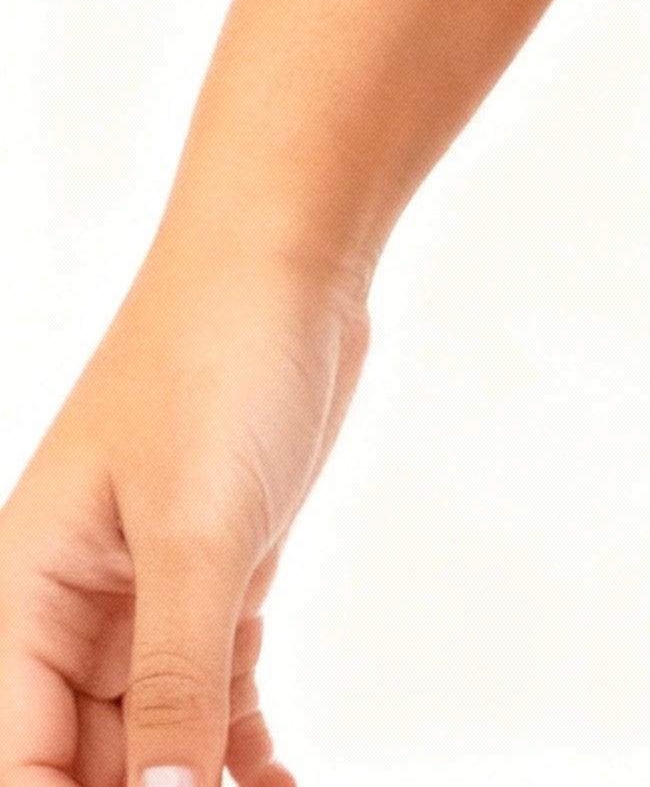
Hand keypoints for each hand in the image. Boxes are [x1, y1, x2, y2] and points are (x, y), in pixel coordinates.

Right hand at [0, 232, 366, 786]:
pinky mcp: (214, 577)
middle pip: (87, 764)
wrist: (288, 252)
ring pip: (153, 743)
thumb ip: (177, 681)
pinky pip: (209, 698)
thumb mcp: (198, 531)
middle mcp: (69, 613)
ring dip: (201, 786)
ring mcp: (142, 598)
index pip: (23, 764)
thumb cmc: (217, 360)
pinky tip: (278, 781)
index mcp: (24, 601)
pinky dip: (238, 750)